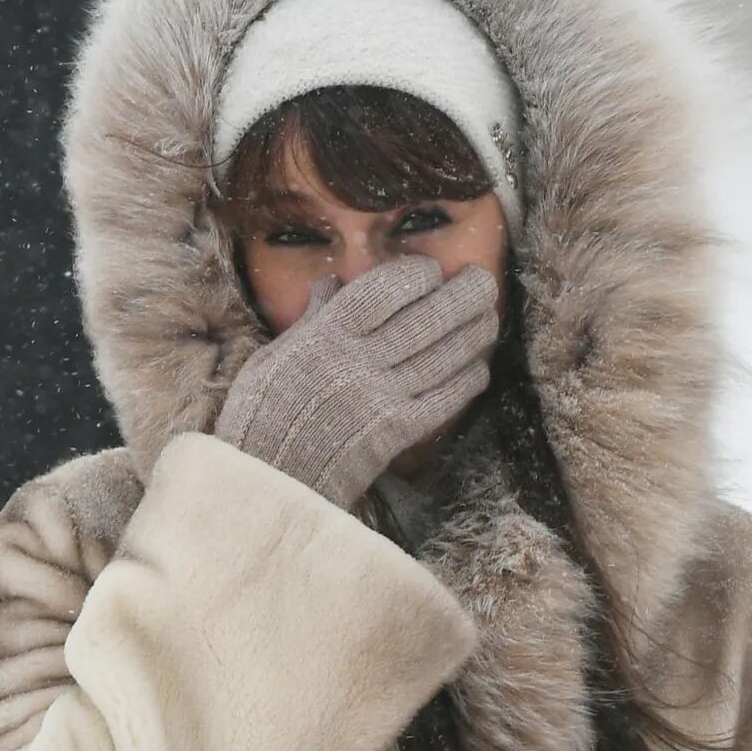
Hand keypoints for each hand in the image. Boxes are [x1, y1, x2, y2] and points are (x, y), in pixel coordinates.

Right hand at [212, 257, 497, 506]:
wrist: (268, 481)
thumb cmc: (262, 414)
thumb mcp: (273, 357)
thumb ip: (311, 319)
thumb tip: (332, 283)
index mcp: (324, 337)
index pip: (382, 292)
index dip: (414, 275)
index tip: (430, 269)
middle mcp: (356, 363)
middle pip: (424, 320)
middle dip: (461, 297)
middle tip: (482, 281)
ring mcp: (380, 399)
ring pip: (441, 357)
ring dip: (472, 335)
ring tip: (489, 318)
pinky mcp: (395, 434)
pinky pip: (442, 401)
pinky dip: (464, 382)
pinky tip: (478, 369)